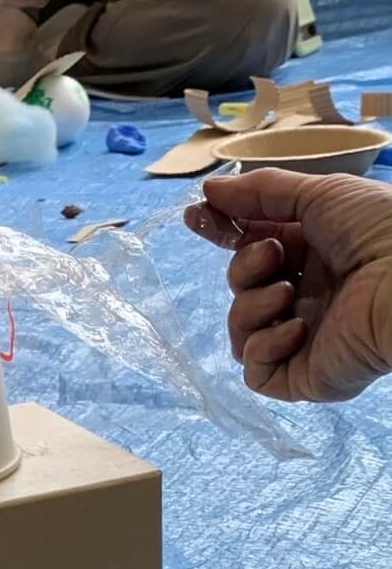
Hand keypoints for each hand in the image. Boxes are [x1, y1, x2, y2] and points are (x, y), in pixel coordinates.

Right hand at [185, 170, 391, 402]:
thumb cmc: (380, 231)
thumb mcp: (320, 195)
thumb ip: (261, 193)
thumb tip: (207, 191)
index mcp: (317, 256)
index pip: (255, 247)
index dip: (225, 233)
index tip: (196, 217)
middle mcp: (308, 298)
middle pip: (241, 287)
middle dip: (244, 268)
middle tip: (273, 257)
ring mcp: (304, 340)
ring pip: (241, 329)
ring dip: (252, 306)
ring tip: (287, 294)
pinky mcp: (302, 377)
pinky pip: (255, 371)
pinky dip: (263, 347)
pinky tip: (297, 329)